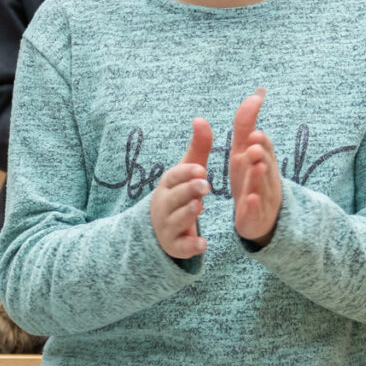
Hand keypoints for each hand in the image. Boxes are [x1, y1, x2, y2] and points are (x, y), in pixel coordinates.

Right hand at [149, 117, 211, 260]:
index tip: (201, 169)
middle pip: (175, 197)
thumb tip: (201, 118)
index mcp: (168, 185)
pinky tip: (202, 244)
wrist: (159, 227)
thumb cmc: (179, 192)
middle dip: (189, 191)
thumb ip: (199, 147)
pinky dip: (190, 246)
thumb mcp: (188, 170)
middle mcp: (165, 205)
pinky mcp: (175, 246)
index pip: (173, 177)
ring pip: (177, 220)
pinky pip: (181, 247)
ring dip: (188, 214)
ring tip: (199, 207)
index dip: (185, 173)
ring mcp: (168, 226)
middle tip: (205, 185)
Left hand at [227, 90, 281, 242]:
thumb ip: (246, 125)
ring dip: (258, 178)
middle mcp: (266, 179)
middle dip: (261, 156)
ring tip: (256, 167)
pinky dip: (252, 205)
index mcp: (263, 162)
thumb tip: (256, 93)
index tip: (255, 134)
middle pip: (266, 167)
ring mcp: (263, 199)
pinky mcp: (254, 217)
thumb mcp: (244, 151)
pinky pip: (254, 212)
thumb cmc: (250, 179)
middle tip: (254, 148)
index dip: (261, 143)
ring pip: (261, 188)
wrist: (259, 219)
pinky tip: (248, 200)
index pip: (266, 150)